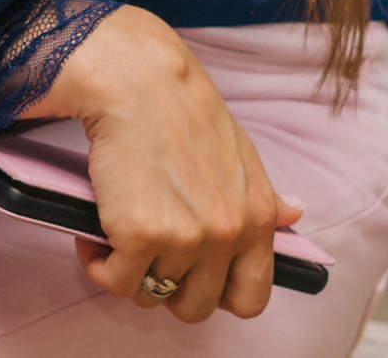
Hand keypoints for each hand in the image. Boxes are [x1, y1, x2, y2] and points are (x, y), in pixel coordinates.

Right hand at [29, 7, 300, 321]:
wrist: (138, 80)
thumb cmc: (181, 109)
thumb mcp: (240, 153)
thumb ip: (265, 196)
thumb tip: (296, 213)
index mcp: (258, 219)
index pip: (251, 298)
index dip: (215, 295)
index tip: (188, 275)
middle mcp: (228, 235)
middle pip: (195, 306)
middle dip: (164, 286)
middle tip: (143, 254)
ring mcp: (185, 239)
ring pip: (150, 293)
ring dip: (127, 272)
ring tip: (113, 239)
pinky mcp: (139, 235)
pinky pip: (114, 280)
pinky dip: (97, 264)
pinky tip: (92, 237)